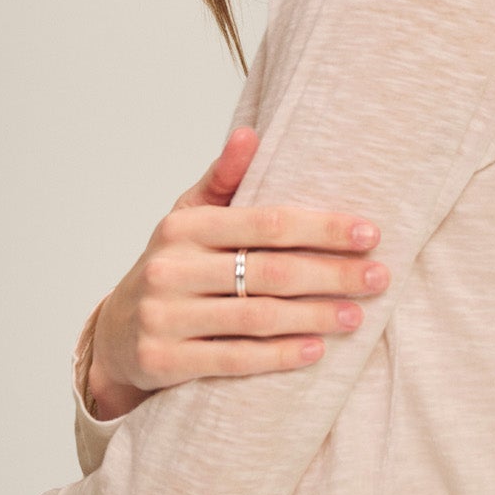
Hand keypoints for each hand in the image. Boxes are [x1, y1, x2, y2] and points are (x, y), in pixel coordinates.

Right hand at [85, 127, 389, 419]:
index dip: (323, 229)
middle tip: (378, 278)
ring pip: (257, 317)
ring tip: (357, 316)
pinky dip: (279, 356)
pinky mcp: (165, 361)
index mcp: (184, 227)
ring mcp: (165, 317)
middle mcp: (171, 269)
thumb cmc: (171, 269)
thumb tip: (250, 133)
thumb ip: (222, 180)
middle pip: (270, 272)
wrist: (115, 335)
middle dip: (332, 275)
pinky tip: (316, 350)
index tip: (369, 234)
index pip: (267, 223)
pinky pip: (234, 359)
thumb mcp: (188, 220)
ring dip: (315, 317)